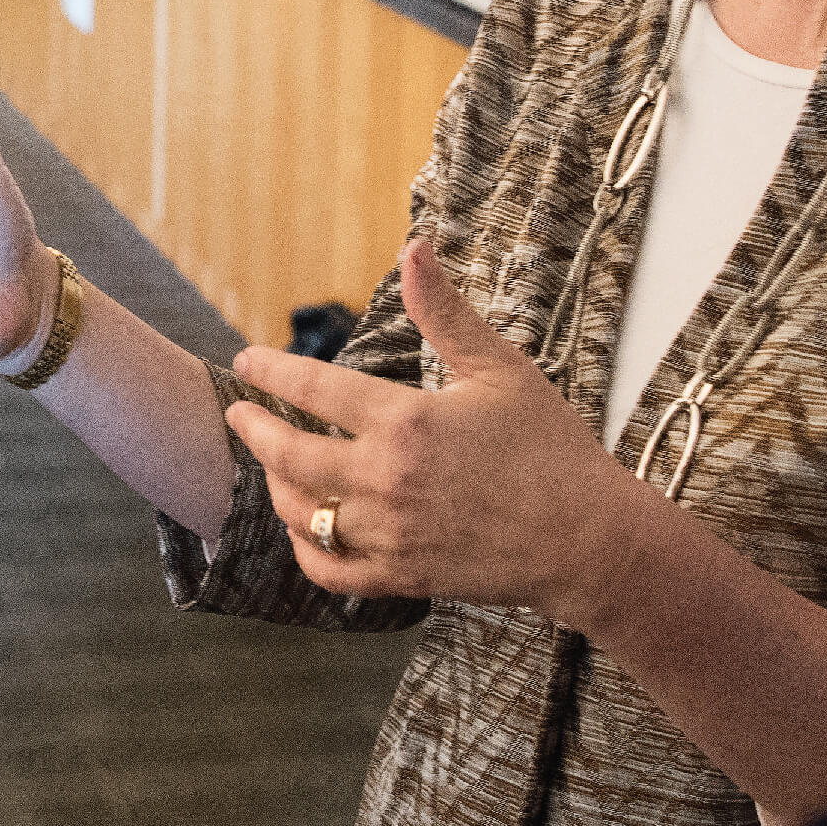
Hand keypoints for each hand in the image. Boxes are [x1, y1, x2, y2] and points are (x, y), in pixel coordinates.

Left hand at [222, 241, 650, 619]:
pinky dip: (306, 552)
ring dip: (275, 486)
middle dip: (255, 431)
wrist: (588, 539)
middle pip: (289, 455)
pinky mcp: (402, 577)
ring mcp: (390, 534)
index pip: (313, 390)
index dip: (271, 372)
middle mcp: (386, 480)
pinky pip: (330, 572)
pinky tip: (304, 531)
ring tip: (270, 466)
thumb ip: (446, 313)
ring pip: (302, 514)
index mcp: (406, 422)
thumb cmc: (551, 448)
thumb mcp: (500, 369)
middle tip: (238, 415)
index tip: (246, 362)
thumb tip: (413, 249)